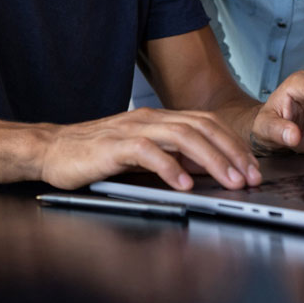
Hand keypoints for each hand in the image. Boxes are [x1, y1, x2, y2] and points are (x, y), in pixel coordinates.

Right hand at [39, 107, 262, 191]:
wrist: (52, 149)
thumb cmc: (95, 154)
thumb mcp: (141, 155)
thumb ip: (171, 156)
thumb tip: (206, 168)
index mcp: (158, 118)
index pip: (206, 123)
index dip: (233, 144)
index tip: (251, 167)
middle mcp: (149, 118)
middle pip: (201, 126)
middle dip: (231, 152)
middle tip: (250, 177)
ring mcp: (131, 129)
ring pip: (182, 136)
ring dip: (211, 159)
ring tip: (229, 181)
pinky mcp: (113, 145)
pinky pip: (148, 152)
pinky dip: (170, 167)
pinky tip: (185, 184)